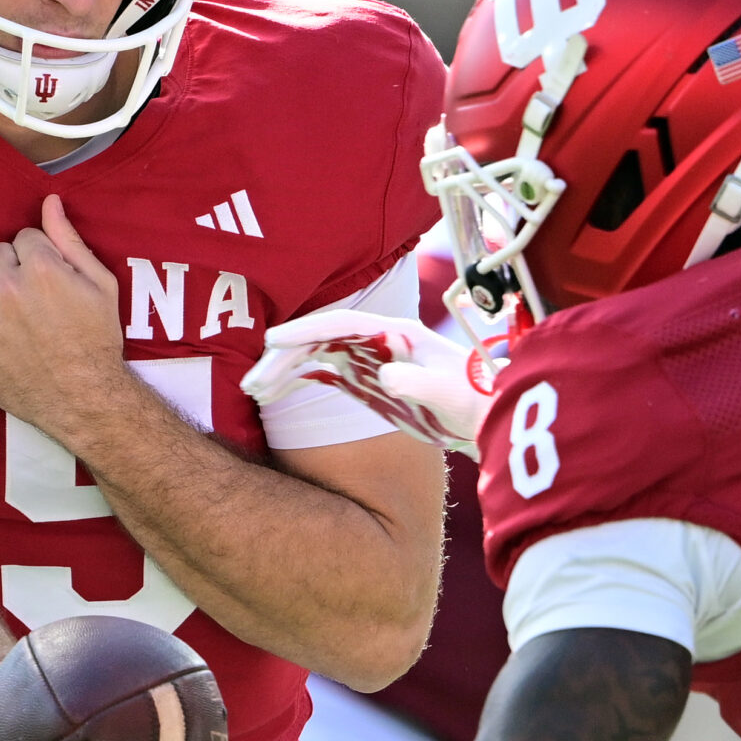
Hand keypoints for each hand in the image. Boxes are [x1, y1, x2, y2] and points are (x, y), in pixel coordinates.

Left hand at [0, 195, 140, 445]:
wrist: (84, 399)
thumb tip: (49, 202)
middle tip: (39, 302)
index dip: (43, 258)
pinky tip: (11, 345)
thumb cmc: (98, 340)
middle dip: (16, 271)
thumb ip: (69, 239)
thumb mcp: (101, 284)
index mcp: (39, 268)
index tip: (55, 281)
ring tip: (26, 326)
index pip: (25, 237)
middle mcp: (5, 289)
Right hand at [242, 310, 500, 456]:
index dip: (305, 330)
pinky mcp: (368, 380)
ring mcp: (371, 359)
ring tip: (253, 392)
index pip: (342, 324)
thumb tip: (386, 375)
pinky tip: (274, 396)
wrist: (488, 416)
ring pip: (317, 357)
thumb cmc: (474, 401)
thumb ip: (419, 382)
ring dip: (284, 372)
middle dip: (284, 359)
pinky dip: (298, 383)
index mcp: (397, 333)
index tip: (272, 341)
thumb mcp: (450, 394)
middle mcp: (379, 341)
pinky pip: (324, 375)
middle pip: (321, 341)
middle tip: (252, 384)